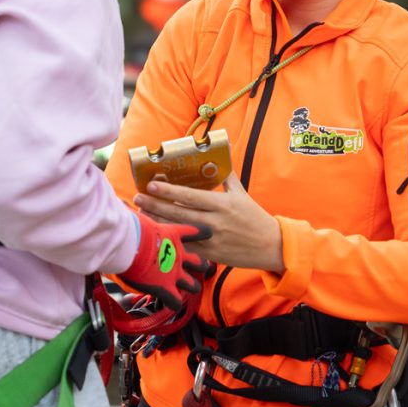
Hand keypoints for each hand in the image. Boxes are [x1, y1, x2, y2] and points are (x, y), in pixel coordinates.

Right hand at [119, 213, 212, 310]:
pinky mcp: (165, 288)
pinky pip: (176, 302)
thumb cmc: (128, 226)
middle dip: (201, 266)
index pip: (196, 231)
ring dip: (191, 287)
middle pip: (201, 263)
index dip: (203, 233)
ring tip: (188, 288)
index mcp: (173, 234)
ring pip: (193, 285)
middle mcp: (178, 254)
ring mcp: (174, 273)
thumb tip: (123, 204)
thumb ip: (136, 214)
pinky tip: (173, 304)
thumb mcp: (137, 216)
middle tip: (199, 267)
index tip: (208, 233)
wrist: (126, 243)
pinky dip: (175, 304)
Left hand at [133, 172, 283, 272]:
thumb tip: (222, 151)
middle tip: (137, 197)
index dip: (169, 190)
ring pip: (179, 230)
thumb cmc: (254, 217)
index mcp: (222, 204)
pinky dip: (171, 240)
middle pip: (178, 212)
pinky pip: (186, 247)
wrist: (269, 245)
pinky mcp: (210, 255)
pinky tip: (158, 233)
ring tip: (142, 213)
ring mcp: (212, 240)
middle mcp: (215, 222)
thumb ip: (227, 175)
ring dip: (158, 222)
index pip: (189, 196)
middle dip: (155, 205)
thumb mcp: (241, 194)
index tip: (151, 184)